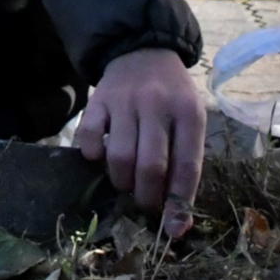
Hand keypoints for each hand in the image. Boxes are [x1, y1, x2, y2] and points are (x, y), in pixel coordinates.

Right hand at [77, 47, 206, 238]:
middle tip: (145, 203)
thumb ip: (185, 166)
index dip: (179, 203)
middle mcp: (157, 106)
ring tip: (126, 181)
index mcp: (189, 113)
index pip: (187, 167)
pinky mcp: (97, 100)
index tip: (173, 228)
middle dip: (146, 197)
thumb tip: (178, 224)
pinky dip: (93, 155)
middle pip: (150, 167)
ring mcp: (125, 102)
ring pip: (119, 158)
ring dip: (121, 181)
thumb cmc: (172, 97)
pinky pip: (89, 138)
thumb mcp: (190, 121)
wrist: (143, 51)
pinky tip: (101, 155)